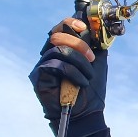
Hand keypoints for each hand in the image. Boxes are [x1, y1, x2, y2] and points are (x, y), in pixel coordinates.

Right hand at [30, 17, 108, 136]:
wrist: (87, 114)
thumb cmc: (91, 90)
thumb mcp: (98, 64)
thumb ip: (96, 47)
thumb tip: (98, 30)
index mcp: (63, 50)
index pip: (59, 28)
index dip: (69, 23)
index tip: (83, 26)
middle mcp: (50, 55)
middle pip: (57, 35)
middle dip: (78, 44)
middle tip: (91, 58)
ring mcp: (43, 66)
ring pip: (58, 49)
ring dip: (79, 62)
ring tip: (88, 76)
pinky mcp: (40, 77)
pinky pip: (56, 66)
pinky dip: (73, 73)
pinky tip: (81, 83)